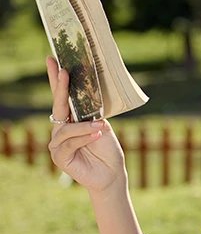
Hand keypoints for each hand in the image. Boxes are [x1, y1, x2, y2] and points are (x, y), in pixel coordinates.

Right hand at [46, 57, 126, 193]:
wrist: (112, 174)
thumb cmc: (108, 150)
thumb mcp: (103, 126)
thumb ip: (92, 114)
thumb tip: (88, 101)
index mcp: (72, 119)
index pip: (63, 96)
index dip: (57, 79)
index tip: (54, 59)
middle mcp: (61, 129)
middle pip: (58, 105)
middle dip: (60, 87)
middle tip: (64, 70)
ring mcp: (58, 143)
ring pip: (67, 129)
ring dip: (84, 127)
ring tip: (101, 127)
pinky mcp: (59, 157)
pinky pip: (69, 143)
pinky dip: (84, 138)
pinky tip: (97, 135)